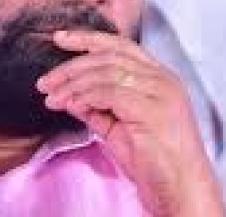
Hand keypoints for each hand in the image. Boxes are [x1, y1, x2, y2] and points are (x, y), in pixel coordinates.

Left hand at [36, 30, 224, 216]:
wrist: (180, 187)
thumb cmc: (154, 162)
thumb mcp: (117, 129)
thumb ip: (96, 107)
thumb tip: (69, 96)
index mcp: (158, 77)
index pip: (120, 45)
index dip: (87, 39)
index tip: (59, 39)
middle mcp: (162, 78)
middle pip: (108, 56)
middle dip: (70, 66)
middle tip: (45, 82)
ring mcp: (160, 91)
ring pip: (106, 72)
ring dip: (72, 84)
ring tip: (52, 98)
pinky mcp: (152, 108)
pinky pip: (109, 92)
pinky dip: (85, 97)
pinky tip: (71, 106)